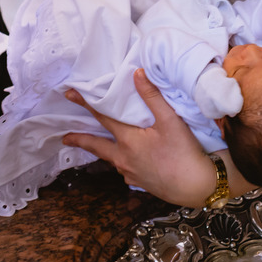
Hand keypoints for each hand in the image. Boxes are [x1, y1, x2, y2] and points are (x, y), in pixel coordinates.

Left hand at [62, 68, 214, 206]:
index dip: (87, 104)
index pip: (103, 117)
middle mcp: (124, 158)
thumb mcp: (170, 121)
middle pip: (96, 146)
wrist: (196, 187)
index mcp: (128, 140)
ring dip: (102, 150)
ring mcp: (130, 173)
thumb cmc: (184, 153)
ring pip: (111, 158)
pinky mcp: (139, 183)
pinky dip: (121, 161)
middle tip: (65, 138)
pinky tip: (128, 159)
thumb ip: (153, 97)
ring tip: (99, 145)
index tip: (71, 95)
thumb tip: (137, 74)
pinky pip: (124, 169)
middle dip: (80, 140)